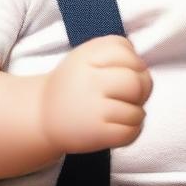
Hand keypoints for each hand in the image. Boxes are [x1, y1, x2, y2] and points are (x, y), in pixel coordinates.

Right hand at [39, 35, 152, 154]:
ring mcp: (92, 109)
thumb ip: (117, 52)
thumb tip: (144, 69)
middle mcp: (89, 81)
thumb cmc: (74, 86)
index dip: (135, 62)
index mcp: (86, 57)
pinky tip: (121, 126)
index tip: (126, 71)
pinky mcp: (96, 134)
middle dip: (143, 89)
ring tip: (121, 112)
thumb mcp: (86, 56)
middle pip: (137, 82)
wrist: (41, 116)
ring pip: (137, 111)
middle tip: (131, 95)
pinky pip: (131, 132)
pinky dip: (132, 131)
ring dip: (136, 113)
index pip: (125, 51)